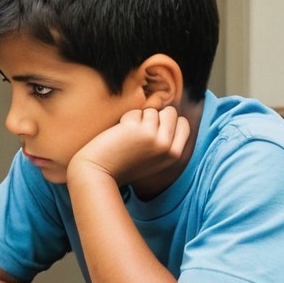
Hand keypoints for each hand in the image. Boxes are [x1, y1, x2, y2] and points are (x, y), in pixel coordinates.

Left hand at [69, 106, 189, 185]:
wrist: (100, 172)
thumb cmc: (125, 164)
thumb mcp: (154, 158)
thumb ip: (165, 141)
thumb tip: (170, 113)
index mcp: (174, 155)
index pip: (183, 124)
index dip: (169, 121)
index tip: (155, 128)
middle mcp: (167, 146)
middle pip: (171, 112)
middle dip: (155, 116)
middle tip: (141, 129)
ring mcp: (153, 136)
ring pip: (152, 110)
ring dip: (139, 118)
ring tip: (129, 134)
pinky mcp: (136, 128)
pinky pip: (136, 112)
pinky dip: (127, 119)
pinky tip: (120, 133)